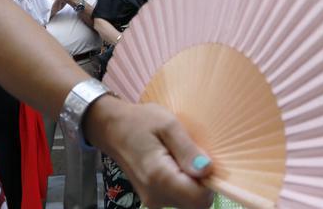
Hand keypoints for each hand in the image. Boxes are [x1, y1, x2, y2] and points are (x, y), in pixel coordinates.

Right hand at [91, 99, 213, 208]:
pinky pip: (178, 199)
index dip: (210, 183)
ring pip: (188, 203)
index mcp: (160, 177)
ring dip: (193, 184)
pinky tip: (175, 165)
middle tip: (192, 156)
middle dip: (202, 183)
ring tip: (180, 157)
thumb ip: (188, 150)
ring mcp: (152, 201)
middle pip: (195, 203)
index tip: (204, 161)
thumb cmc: (140, 121)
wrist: (112, 129)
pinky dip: (183, 185)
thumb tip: (207, 170)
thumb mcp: (168, 125)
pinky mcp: (152, 200)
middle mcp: (156, 196)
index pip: (199, 199)